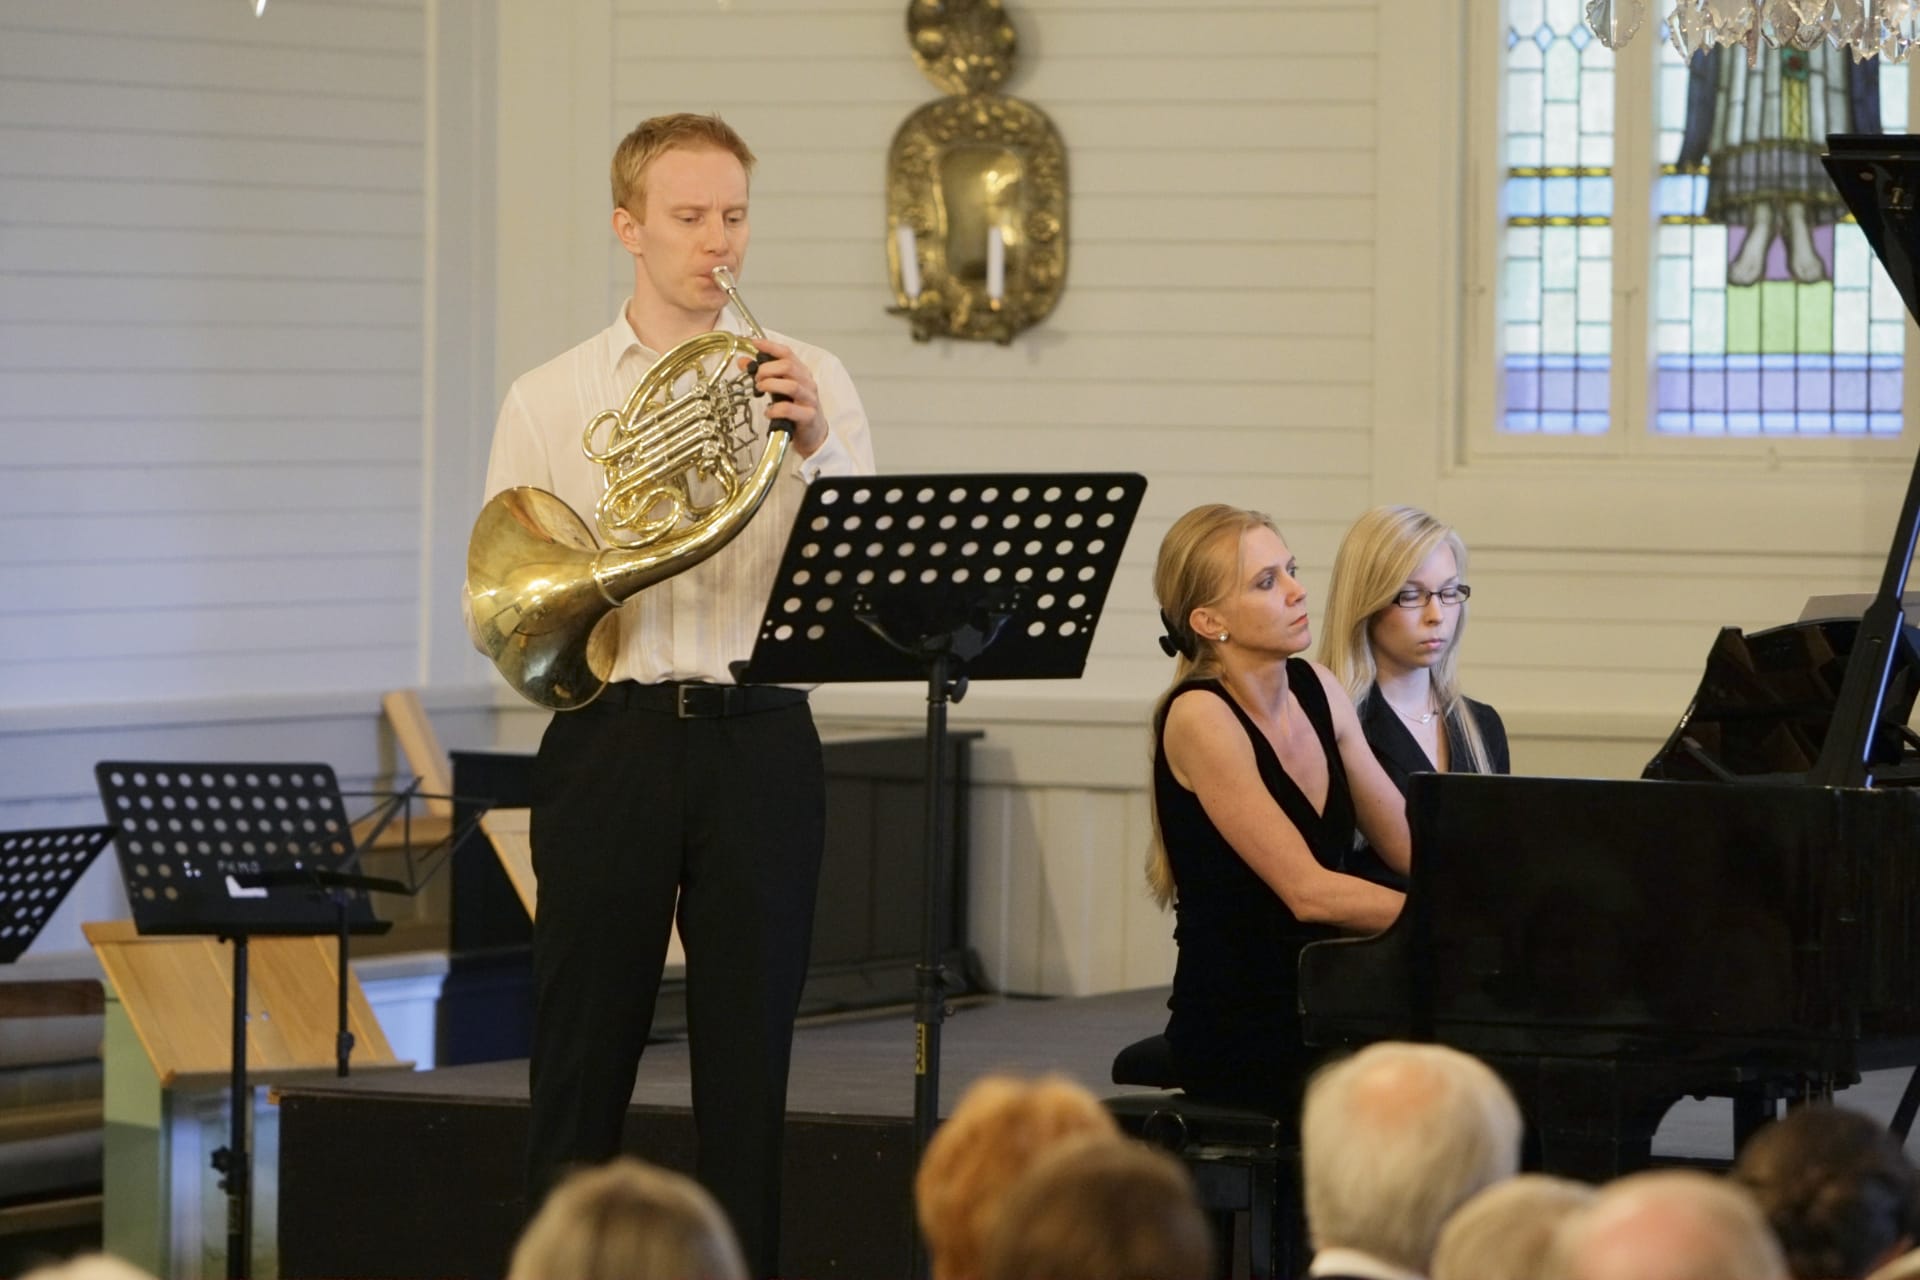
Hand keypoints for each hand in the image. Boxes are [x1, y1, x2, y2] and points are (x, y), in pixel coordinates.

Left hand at [740, 338, 827, 456]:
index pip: (787, 353)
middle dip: (767, 369)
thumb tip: (744, 362)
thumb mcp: (779, 389)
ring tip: (760, 390)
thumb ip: (763, 374)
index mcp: (801, 373)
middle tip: (756, 378)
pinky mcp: (808, 416)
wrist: (814, 433)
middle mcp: (807, 383)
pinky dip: (774, 409)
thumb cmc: (797, 409)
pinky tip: (768, 412)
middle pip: (788, 367)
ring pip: (791, 386)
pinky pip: (789, 409)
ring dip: (770, 385)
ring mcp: (809, 399)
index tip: (754, 343)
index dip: (770, 346)